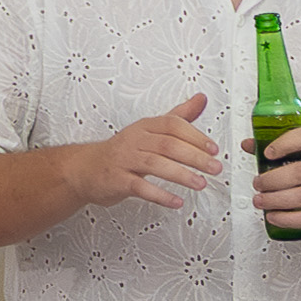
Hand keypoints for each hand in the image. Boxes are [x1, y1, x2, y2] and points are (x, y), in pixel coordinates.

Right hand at [63, 94, 220, 211]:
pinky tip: (176, 201)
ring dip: (181, 175)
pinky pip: (140, 187)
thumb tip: (201, 99)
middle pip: (168, 145)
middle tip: (215, 168)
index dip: (195, 136)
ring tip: (200, 184)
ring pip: (155, 164)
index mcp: (145, 127)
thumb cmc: (123, 151)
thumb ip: (178, 117)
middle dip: (194, 157)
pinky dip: (160, 195)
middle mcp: (135, 140)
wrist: (85, 168)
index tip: (214, 149)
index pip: (173, 125)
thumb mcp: (150, 130)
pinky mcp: (117, 180)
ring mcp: (125, 160)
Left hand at [249, 133, 300, 236]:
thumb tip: (250, 145)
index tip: (267, 153)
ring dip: (275, 201)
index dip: (284, 143)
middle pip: (299, 172)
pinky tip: (274, 217)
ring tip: (260, 201)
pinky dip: (287, 219)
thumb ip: (285, 151)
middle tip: (258, 184)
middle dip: (272, 180)